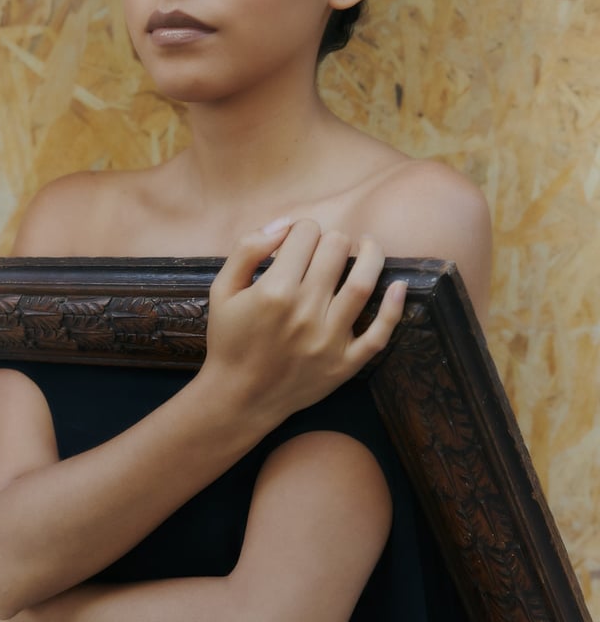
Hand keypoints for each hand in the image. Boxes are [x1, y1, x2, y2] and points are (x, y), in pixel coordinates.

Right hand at [203, 219, 405, 426]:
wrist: (238, 397)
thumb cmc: (229, 339)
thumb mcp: (223, 288)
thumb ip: (247, 248)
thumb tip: (284, 224)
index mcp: (274, 290)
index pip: (305, 233)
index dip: (301, 229)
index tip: (297, 242)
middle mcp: (305, 311)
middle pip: (336, 248)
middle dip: (331, 239)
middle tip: (325, 248)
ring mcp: (329, 339)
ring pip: (363, 282)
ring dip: (370, 254)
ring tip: (367, 246)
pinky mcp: (345, 364)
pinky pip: (379, 334)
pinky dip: (394, 307)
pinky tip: (398, 285)